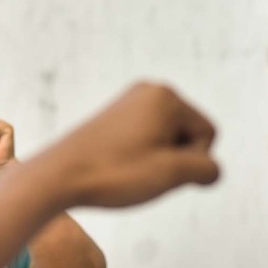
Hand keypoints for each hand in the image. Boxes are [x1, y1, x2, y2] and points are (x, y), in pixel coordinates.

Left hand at [35, 83, 219, 208]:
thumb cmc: (114, 173)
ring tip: (127, 171)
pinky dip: (139, 157)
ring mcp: (128, 102)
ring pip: (166, 140)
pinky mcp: (113, 117)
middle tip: (140, 172)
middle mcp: (149, 90)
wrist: (57, 177)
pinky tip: (117, 167)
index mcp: (167, 96)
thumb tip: (210, 170)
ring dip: (157, 161)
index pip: (208, 134)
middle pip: (187, 134)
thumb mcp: (172, 174)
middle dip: (174, 159)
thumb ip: (206, 169)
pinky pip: (145, 140)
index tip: (158, 170)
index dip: (191, 162)